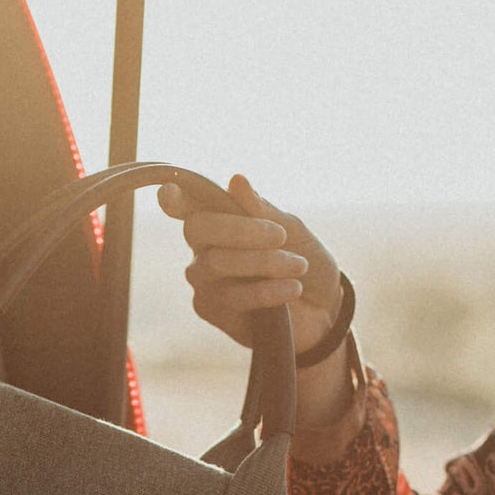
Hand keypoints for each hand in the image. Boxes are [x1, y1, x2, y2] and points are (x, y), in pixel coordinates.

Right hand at [158, 173, 342, 356]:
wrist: (324, 309)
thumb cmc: (303, 261)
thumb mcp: (293, 231)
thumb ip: (264, 210)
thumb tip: (236, 181)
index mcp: (218, 223)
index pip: (187, 206)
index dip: (174, 199)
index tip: (170, 193)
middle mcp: (203, 250)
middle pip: (197, 228)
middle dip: (239, 229)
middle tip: (280, 235)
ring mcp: (205, 283)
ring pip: (217, 263)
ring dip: (263, 262)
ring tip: (299, 265)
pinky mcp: (214, 313)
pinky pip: (233, 297)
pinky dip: (267, 291)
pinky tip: (292, 288)